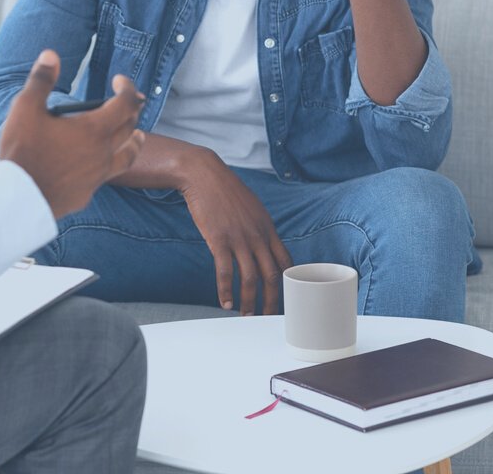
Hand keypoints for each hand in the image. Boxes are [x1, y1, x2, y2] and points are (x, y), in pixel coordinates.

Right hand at [0, 50, 145, 218]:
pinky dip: (112, 163)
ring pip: (128, 155)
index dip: (127, 88)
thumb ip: (41, 80)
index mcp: (94, 129)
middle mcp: (103, 152)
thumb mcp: (26, 108)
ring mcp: (98, 175)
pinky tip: (104, 164)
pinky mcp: (89, 192)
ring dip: (135, 140)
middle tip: (129, 102)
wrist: (19, 198)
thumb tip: (51, 55)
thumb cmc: (23, 151)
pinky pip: (109, 174)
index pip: (124, 103)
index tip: (119, 80)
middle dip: (131, 110)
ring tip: (138, 135)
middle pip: (130, 128)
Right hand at [178, 149, 293, 314]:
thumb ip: (259, 228)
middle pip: (271, 276)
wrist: (204, 175)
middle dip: (271, 301)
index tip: (285, 297)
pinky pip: (225, 272)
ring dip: (249, 301)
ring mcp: (239, 239)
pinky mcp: (219, 240)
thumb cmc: (226, 191)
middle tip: (268, 317)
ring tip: (246, 315)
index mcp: (268, 228)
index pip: (285, 261)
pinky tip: (225, 302)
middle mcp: (258, 236)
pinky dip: (226, 291)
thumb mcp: (252, 207)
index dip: (287, 283)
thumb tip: (263, 245)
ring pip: (250, 278)